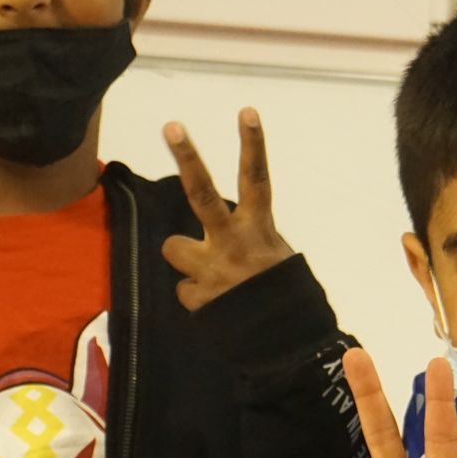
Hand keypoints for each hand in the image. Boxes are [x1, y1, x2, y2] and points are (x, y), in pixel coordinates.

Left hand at [160, 109, 295, 310]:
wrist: (284, 347)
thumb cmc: (283, 297)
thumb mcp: (278, 258)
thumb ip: (250, 237)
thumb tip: (222, 230)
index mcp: (260, 231)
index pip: (257, 181)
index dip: (253, 145)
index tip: (246, 111)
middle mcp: (233, 244)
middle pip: (204, 195)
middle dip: (188, 158)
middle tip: (172, 125)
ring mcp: (213, 270)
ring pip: (173, 247)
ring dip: (186, 260)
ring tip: (210, 277)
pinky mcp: (199, 298)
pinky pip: (184, 289)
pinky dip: (197, 296)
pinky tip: (216, 307)